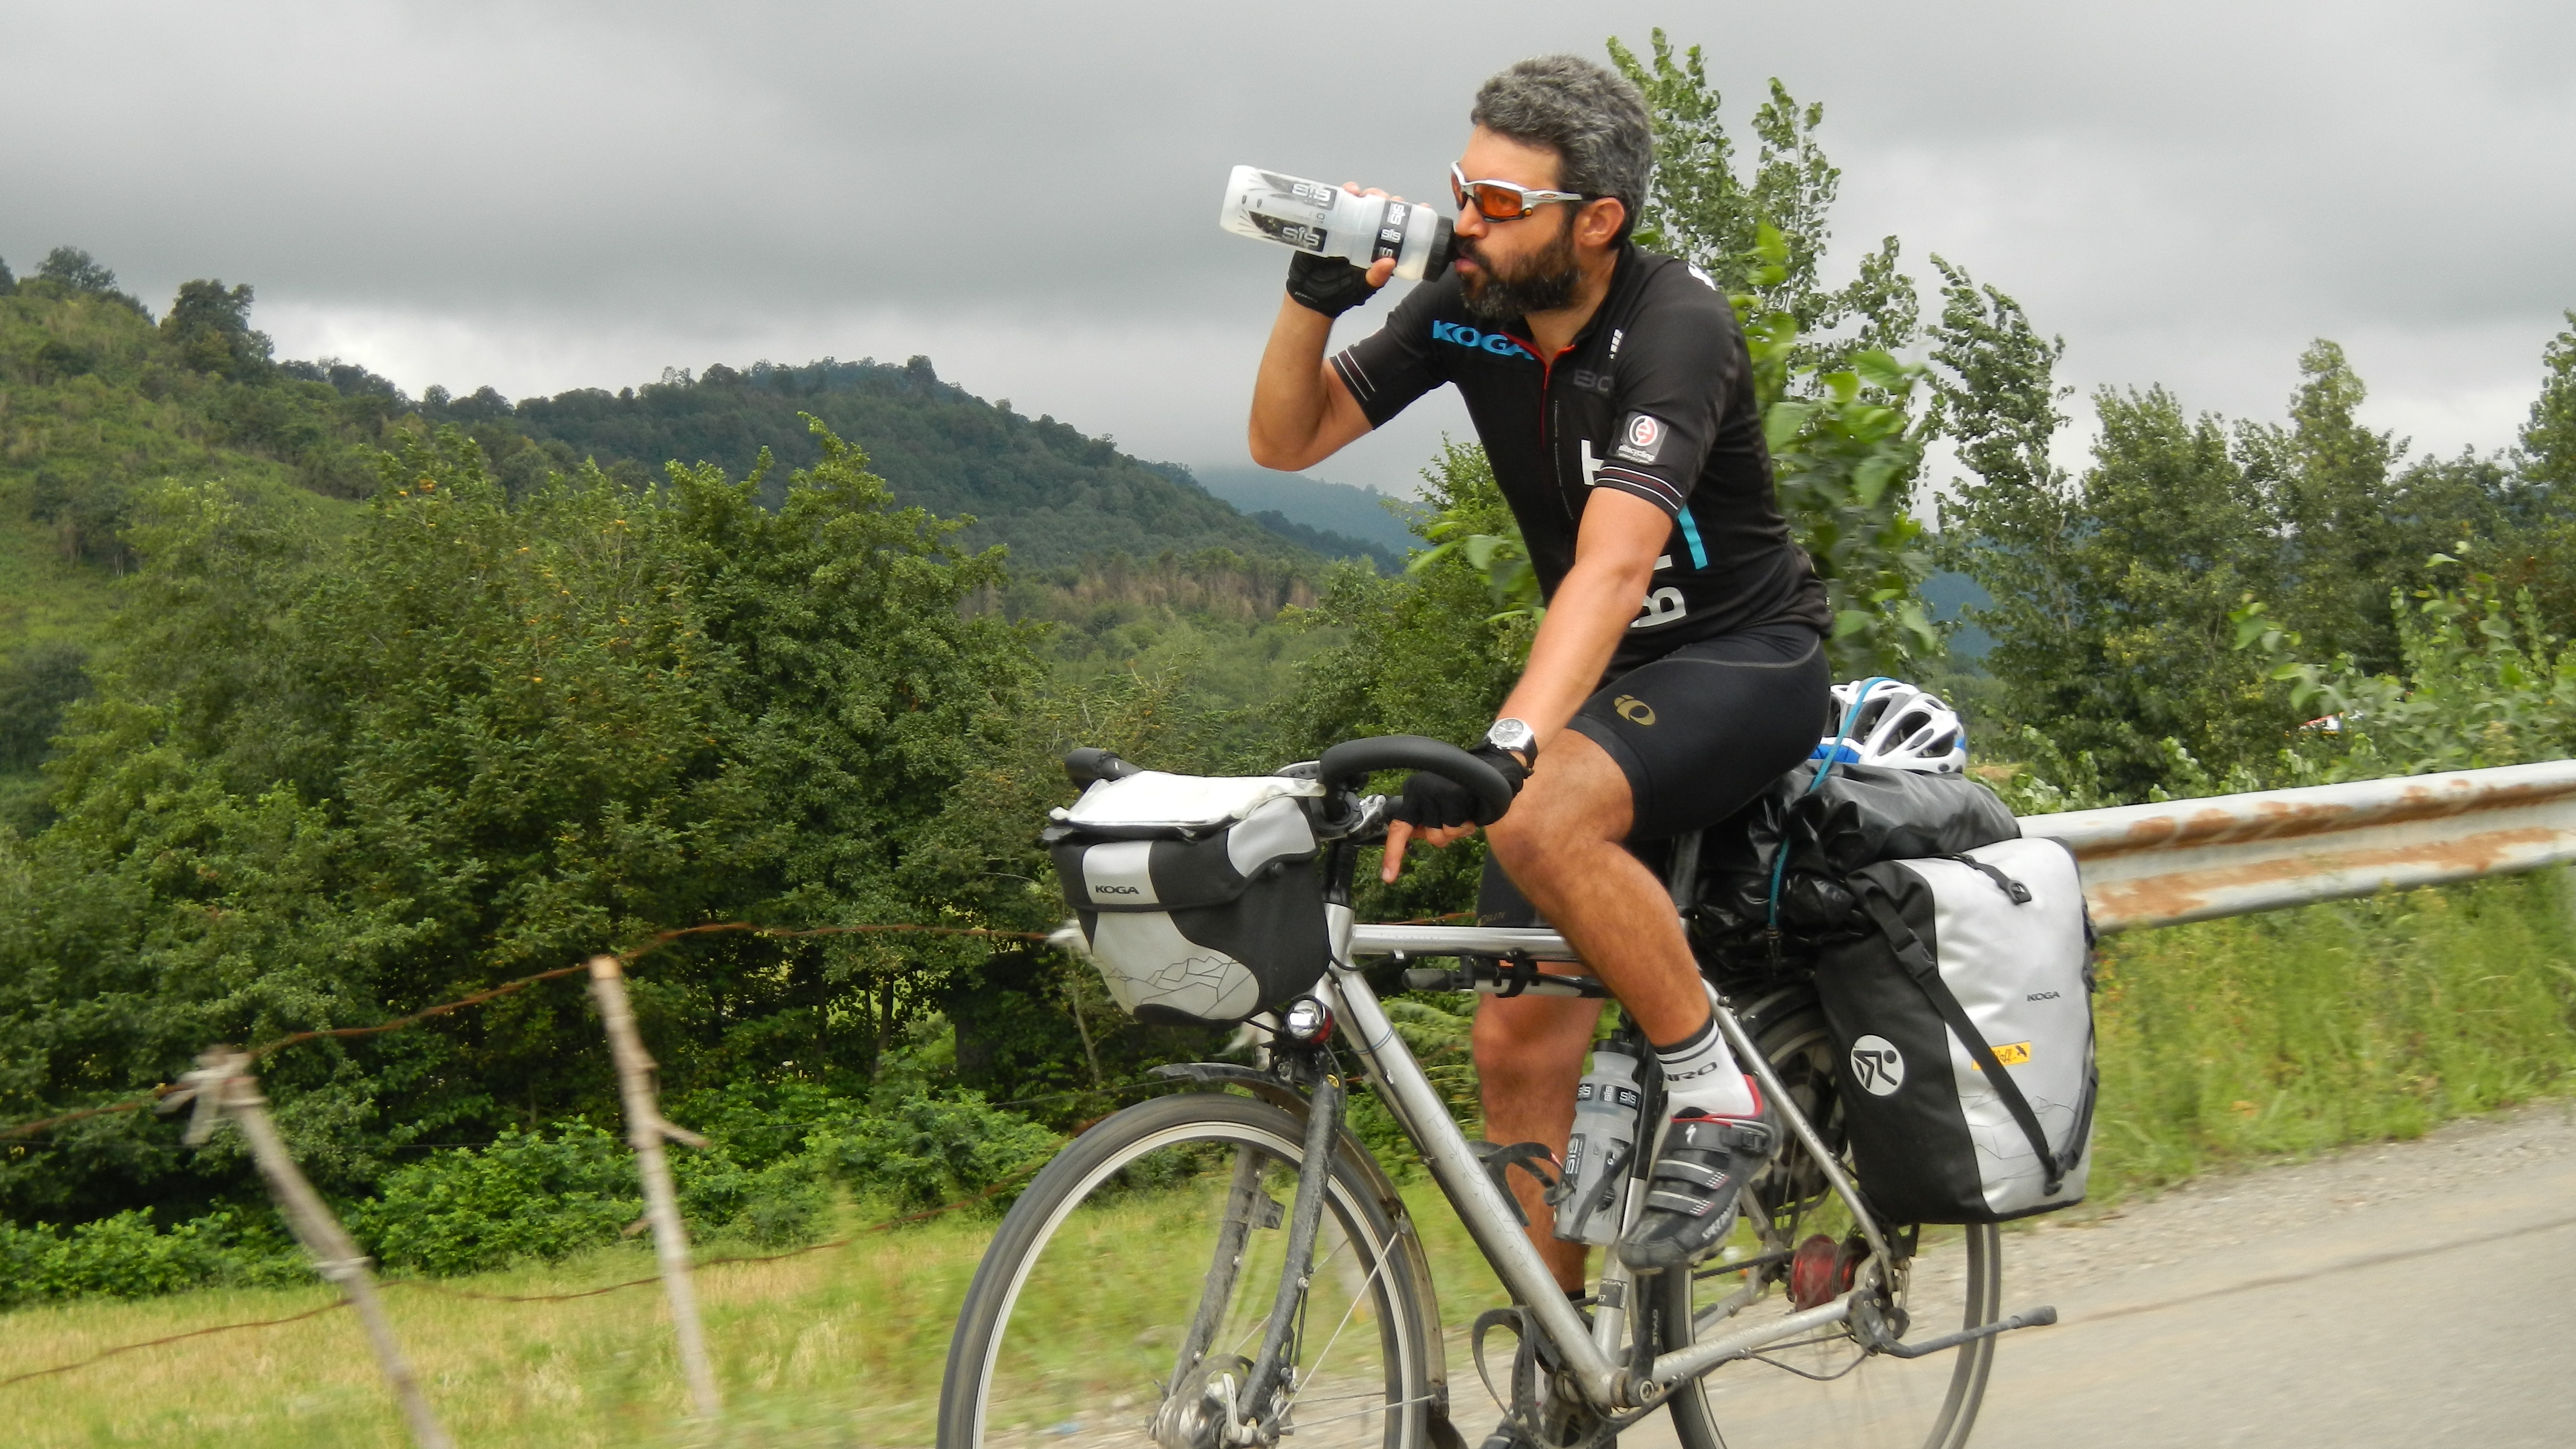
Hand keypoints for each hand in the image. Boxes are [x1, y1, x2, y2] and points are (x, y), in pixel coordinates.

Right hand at [1285, 184, 1401, 317]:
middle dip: (1386, 200)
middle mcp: (1365, 233)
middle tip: (1387, 200)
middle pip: (1379, 209)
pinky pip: (1338, 204)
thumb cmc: (1340, 292)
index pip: (1396, 227)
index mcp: (1378, 247)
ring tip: (1368, 195)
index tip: (1418, 207)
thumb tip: (1390, 262)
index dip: (1406, 215)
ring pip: (1361, 202)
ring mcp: (1347, 226)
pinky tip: (1350, 191)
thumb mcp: (1363, 286)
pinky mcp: (1329, 222)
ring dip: (1367, 194)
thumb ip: (1376, 277)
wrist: (1310, 295)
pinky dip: (1345, 193)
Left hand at [1377, 745, 1528, 882]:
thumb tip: (1412, 836)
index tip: (1388, 878)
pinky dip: (1467, 825)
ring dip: (1459, 830)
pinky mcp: (1451, 795)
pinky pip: (1456, 828)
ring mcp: (1433, 792)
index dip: (1393, 854)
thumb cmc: (1464, 793)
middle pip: (1431, 837)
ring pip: (1443, 835)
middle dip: (1448, 834)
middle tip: (1458, 817)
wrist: (1492, 772)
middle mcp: (1418, 790)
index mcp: (1413, 793)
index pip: (1398, 827)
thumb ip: (1425, 821)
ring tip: (1465, 811)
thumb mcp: (1439, 805)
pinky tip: (1470, 809)